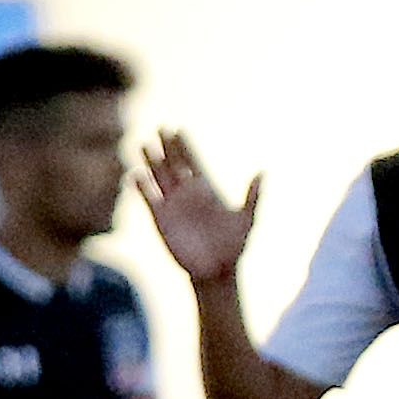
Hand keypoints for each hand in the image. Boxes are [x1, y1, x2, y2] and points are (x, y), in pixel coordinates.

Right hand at [139, 130, 259, 283]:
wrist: (216, 270)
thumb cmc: (234, 246)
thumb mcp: (247, 220)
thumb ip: (253, 197)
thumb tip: (262, 173)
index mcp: (207, 189)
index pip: (193, 161)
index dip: (186, 146)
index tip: (179, 130)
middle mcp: (188, 193)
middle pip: (174, 163)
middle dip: (167, 146)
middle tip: (160, 128)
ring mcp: (173, 204)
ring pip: (159, 177)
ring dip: (152, 161)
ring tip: (143, 145)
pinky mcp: (160, 218)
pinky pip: (148, 198)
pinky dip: (141, 187)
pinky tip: (136, 175)